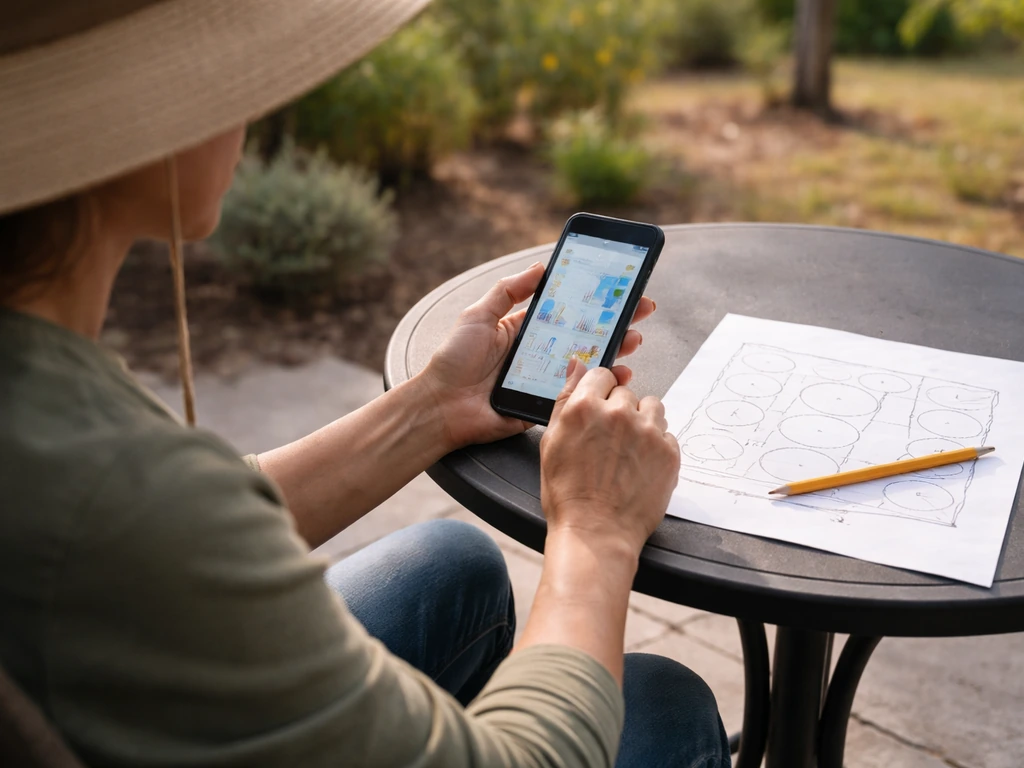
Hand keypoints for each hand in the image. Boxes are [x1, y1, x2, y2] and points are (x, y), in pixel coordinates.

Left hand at [419, 262, 654, 449]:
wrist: (440, 407)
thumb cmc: (453, 361)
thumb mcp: (478, 315)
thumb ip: (508, 290)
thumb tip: (540, 266)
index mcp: (525, 331)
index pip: (567, 312)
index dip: (592, 302)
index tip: (618, 289)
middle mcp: (539, 354)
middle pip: (585, 336)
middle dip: (615, 323)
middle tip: (641, 310)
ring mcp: (545, 380)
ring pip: (588, 364)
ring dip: (615, 351)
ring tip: (633, 339)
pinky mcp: (546, 405)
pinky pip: (578, 394)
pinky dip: (601, 385)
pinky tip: (619, 374)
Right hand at [539, 360, 679, 555]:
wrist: (596, 534)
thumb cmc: (569, 495)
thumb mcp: (552, 442)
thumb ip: (565, 398)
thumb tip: (577, 365)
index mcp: (585, 407)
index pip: (602, 374)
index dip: (599, 392)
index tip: (599, 407)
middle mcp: (619, 413)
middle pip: (626, 393)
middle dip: (618, 411)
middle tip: (609, 442)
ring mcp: (648, 432)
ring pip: (651, 408)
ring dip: (641, 423)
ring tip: (627, 452)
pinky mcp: (669, 452)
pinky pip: (666, 434)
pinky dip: (655, 446)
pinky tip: (639, 466)